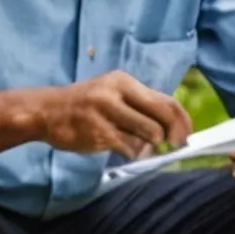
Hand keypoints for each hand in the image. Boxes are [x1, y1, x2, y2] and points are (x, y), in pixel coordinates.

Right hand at [35, 71, 194, 158]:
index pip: (166, 100)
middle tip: (174, 145)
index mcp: (124, 81)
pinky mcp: (99, 132)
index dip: (182, 120)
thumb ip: (140, 106)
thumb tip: (174, 127)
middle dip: (173, 134)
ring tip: (138, 144)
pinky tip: (121, 148)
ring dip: (149, 145)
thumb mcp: (113, 94)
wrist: (46, 111)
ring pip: (148, 133)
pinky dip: (132, 152)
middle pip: (162, 115)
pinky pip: (129, 147)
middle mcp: (117, 92)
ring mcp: (107, 112)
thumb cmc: (85, 105)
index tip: (187, 135)